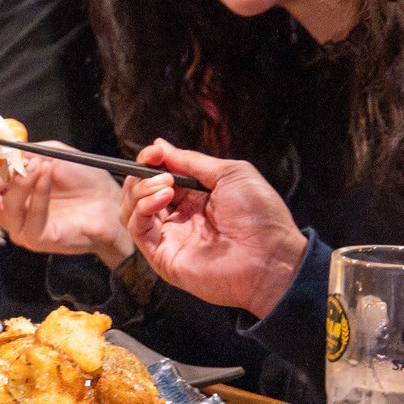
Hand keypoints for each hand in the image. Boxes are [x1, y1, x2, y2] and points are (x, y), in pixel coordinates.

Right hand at [0, 146, 134, 261]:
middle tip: (4, 164)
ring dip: (21, 181)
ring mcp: (22, 227)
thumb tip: (2, 148)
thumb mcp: (50, 154)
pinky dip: (37, 194)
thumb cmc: (82, 179)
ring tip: (40, 166)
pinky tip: (47, 177)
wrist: (109, 201)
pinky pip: (29, 219)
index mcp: (8, 188)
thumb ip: (25, 151)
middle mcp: (9, 210)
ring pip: (4, 207)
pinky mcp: (38, 239)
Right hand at [122, 140, 309, 320]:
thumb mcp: (230, 173)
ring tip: (165, 184)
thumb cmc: (260, 216)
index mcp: (195, 198)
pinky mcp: (163, 257)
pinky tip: (163, 197)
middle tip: (156, 167)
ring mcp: (170, 238)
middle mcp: (179, 217)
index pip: (158, 177)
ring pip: (131, 210)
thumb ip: (192, 161)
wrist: (271, 257)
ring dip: (140, 190)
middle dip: (142, 174)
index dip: (151, 161)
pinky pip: (137, 230)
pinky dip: (142, 209)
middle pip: (139, 192)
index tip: (154, 151)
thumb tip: (160, 145)